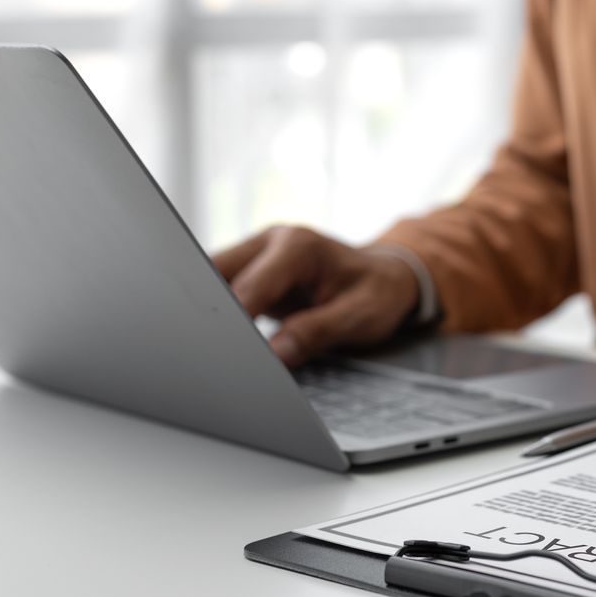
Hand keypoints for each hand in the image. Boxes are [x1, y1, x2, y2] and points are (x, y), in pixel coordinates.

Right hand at [212, 225, 420, 367]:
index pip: (250, 285)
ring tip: (212, 345)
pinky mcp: (251, 271)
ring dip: (209, 309)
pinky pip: (222, 288)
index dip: (233, 319)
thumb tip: (275, 354)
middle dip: (209, 309)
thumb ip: (316, 332)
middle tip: (208, 349)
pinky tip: (219, 336)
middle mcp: (271, 242)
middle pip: (216, 273)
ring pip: (211, 278)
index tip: (223, 348)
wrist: (387, 277)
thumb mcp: (360, 315)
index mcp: (298, 246)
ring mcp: (258, 254)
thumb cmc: (378, 292)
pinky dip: (217, 311)